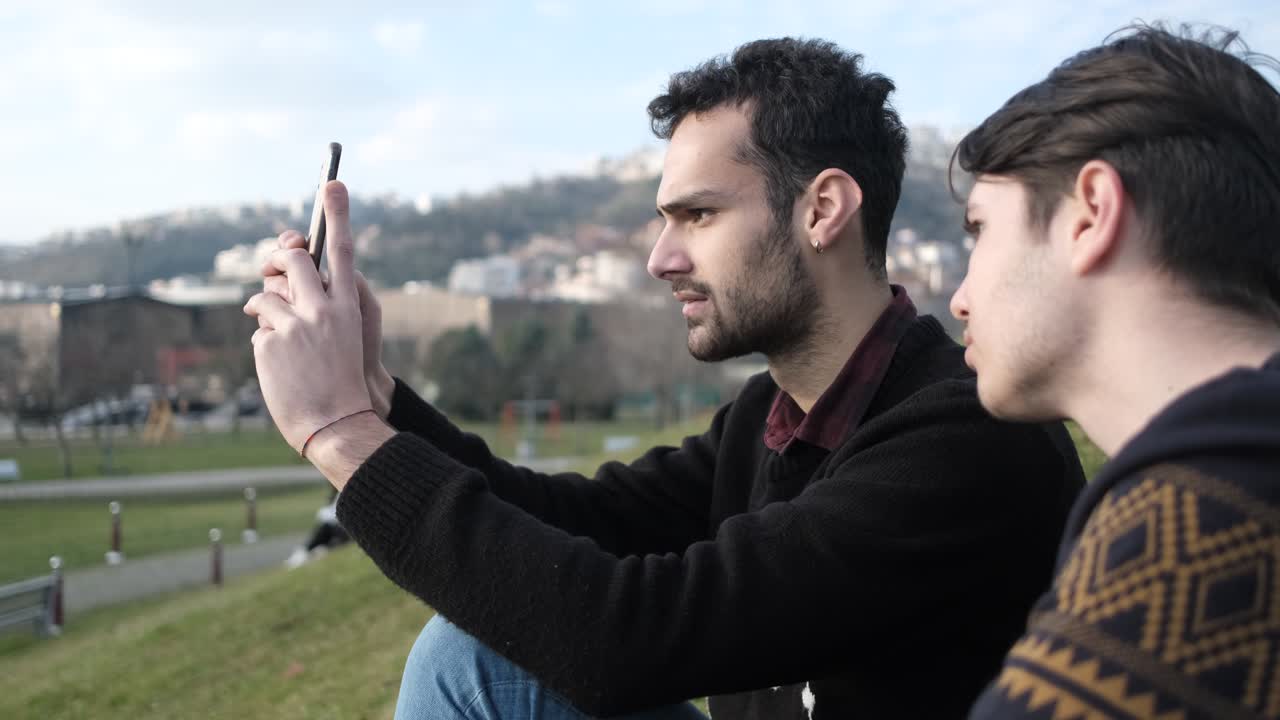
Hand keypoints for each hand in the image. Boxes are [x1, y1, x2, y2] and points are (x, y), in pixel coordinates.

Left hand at [262, 230, 394, 418]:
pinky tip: (280, 367)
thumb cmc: (340, 380)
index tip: (334, 183)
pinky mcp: (271, 341)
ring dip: (264, 310)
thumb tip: (282, 279)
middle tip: (274, 267)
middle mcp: (323, 309)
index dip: (338, 214)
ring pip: (266, 294)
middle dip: (278, 259)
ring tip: (278, 337)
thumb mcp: (343, 336)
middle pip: (292, 260)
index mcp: (348, 306)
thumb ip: (322, 304)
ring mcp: (295, 324)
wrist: (336, 424)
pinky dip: (264, 343)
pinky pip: (258, 328)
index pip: (341, 250)